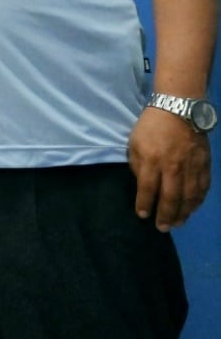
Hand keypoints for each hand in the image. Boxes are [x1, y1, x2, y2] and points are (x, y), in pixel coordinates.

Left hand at [128, 107, 211, 230]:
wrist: (179, 110)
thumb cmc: (151, 126)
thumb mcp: (134, 142)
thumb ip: (137, 165)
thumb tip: (142, 184)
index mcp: (152, 160)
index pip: (147, 189)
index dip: (145, 204)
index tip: (142, 216)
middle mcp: (173, 167)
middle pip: (170, 197)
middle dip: (165, 215)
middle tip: (162, 228)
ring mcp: (191, 167)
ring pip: (188, 197)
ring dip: (183, 213)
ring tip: (177, 224)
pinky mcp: (204, 165)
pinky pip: (202, 188)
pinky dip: (197, 201)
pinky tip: (192, 209)